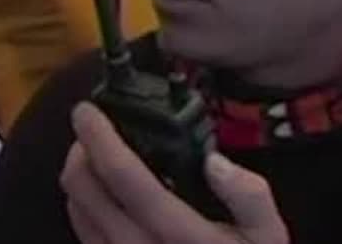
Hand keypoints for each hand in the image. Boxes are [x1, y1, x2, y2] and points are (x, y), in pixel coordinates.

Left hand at [60, 103, 289, 243]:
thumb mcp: (267, 237)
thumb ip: (249, 196)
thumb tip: (214, 161)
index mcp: (175, 233)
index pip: (123, 176)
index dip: (99, 138)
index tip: (86, 110)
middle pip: (83, 189)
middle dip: (80, 150)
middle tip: (94, 131)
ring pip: (75, 210)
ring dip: (78, 176)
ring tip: (97, 157)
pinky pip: (81, 232)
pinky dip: (82, 204)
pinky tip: (102, 194)